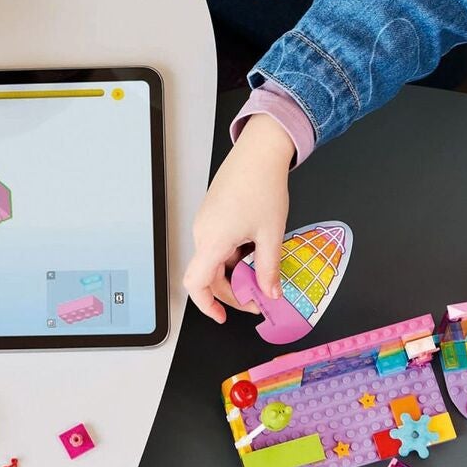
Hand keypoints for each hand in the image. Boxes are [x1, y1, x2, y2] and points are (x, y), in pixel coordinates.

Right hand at [183, 114, 295, 322]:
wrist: (260, 150)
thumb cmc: (262, 184)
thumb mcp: (271, 233)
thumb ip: (269, 269)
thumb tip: (271, 293)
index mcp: (212, 240)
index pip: (196, 284)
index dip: (207, 305)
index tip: (224, 317)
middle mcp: (202, 232)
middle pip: (208, 275)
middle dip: (233, 291)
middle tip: (259, 297)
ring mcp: (206, 221)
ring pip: (216, 259)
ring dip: (236, 271)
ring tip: (263, 269)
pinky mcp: (213, 213)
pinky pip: (219, 243)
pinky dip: (235, 254)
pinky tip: (257, 247)